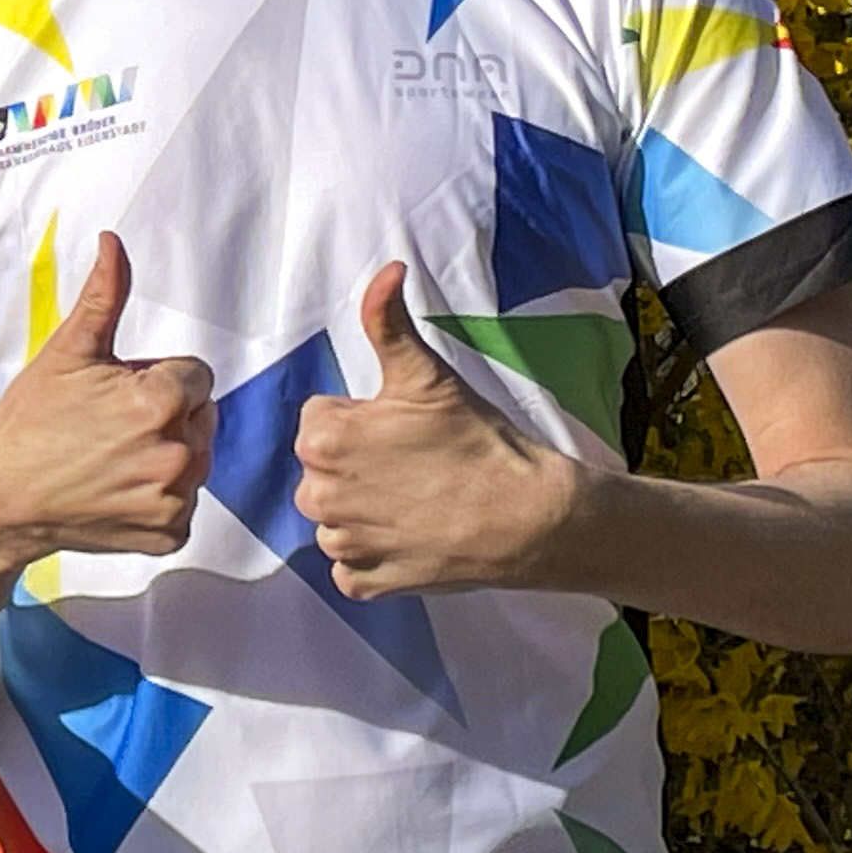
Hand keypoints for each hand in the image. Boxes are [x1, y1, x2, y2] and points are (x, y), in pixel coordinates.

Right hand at [0, 235, 212, 565]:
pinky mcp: (170, 533)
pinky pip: (185, 503)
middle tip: (110, 424)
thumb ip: (104, 295)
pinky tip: (116, 489)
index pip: (195, 374)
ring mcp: (176, 498)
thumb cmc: (30, 421)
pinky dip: (158, 498)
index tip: (116, 393)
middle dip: (166, 413)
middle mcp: (179, 452)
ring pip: (197, 458)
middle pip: (201, 415)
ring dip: (166, 453)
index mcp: (161, 400)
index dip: (155, 377)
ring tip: (111, 457)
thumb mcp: (67, 351)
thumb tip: (113, 243)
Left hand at [296, 264, 576, 597]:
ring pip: (334, 518)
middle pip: (322, 471)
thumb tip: (386, 270)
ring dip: (364, 512)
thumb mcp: (426, 375)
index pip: (319, 421)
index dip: (362, 423)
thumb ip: (388, 321)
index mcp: (321, 438)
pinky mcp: (367, 582)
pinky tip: (412, 538)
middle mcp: (318, 495)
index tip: (402, 432)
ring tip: (417, 501)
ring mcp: (343, 543)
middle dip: (357, 466)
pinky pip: (351, 567)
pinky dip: (376, 557)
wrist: (533, 517)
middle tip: (415, 467)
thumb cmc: (479, 442)